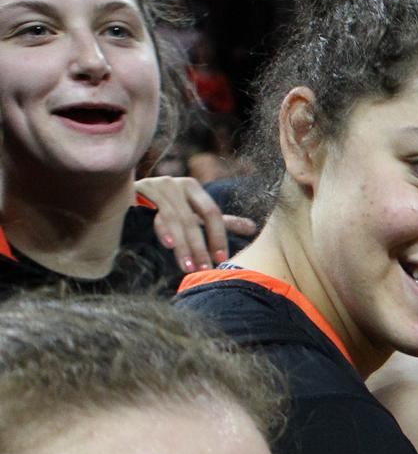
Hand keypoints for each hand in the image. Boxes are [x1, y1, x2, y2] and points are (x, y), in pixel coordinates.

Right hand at [134, 176, 255, 272]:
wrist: (127, 199)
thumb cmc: (167, 209)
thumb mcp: (194, 214)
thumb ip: (222, 220)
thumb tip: (253, 227)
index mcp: (193, 188)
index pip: (212, 213)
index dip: (218, 237)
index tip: (222, 260)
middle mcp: (175, 184)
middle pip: (193, 219)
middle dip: (200, 247)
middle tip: (205, 269)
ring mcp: (154, 187)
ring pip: (174, 220)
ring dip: (183, 246)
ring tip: (188, 267)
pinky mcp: (136, 194)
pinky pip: (152, 214)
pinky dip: (163, 230)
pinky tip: (168, 245)